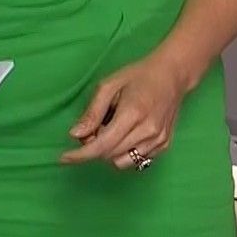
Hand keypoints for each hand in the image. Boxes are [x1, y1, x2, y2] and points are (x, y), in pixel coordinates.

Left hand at [61, 53, 191, 169]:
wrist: (172, 75)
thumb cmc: (137, 76)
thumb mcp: (108, 86)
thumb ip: (92, 113)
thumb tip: (75, 135)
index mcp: (132, 114)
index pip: (102, 145)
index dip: (80, 155)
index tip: (63, 158)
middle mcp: (148, 132)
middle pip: (109, 154)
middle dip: (92, 147)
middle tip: (90, 128)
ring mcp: (159, 140)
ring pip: (122, 161)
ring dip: (108, 151)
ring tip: (109, 129)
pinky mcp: (164, 145)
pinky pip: (137, 160)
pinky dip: (123, 151)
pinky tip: (124, 133)